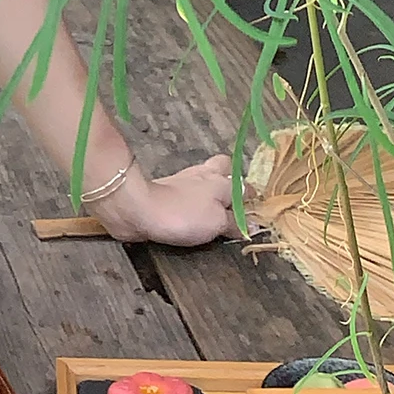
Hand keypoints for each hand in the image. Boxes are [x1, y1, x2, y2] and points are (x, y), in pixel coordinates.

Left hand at [92, 153, 239, 246]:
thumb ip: (236, 223)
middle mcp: (204, 175)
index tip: (254, 217)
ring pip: (204, 178)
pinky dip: (193, 199)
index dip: (252, 201)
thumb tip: (252, 225)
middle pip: (224, 168)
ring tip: (215, 212)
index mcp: (222, 181)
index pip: (246, 186)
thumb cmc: (183, 214)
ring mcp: (183, 180)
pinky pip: (187, 190)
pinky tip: (193, 213)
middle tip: (233, 206)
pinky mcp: (166, 189)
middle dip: (231, 181)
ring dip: (210, 191)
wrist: (139, 209)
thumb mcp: (218, 222)